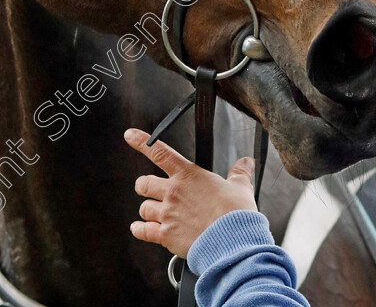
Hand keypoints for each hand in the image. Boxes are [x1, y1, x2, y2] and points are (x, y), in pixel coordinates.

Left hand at [124, 127, 256, 257]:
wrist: (232, 241)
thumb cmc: (236, 213)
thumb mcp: (240, 188)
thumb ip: (239, 173)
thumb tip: (246, 162)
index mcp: (188, 175)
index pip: (159, 152)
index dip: (141, 141)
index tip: (129, 135)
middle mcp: (173, 192)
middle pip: (144, 183)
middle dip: (144, 185)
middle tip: (148, 188)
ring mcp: (168, 214)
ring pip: (144, 207)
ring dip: (147, 210)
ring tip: (154, 213)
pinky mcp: (166, 235)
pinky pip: (144, 231)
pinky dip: (140, 229)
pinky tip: (138, 228)